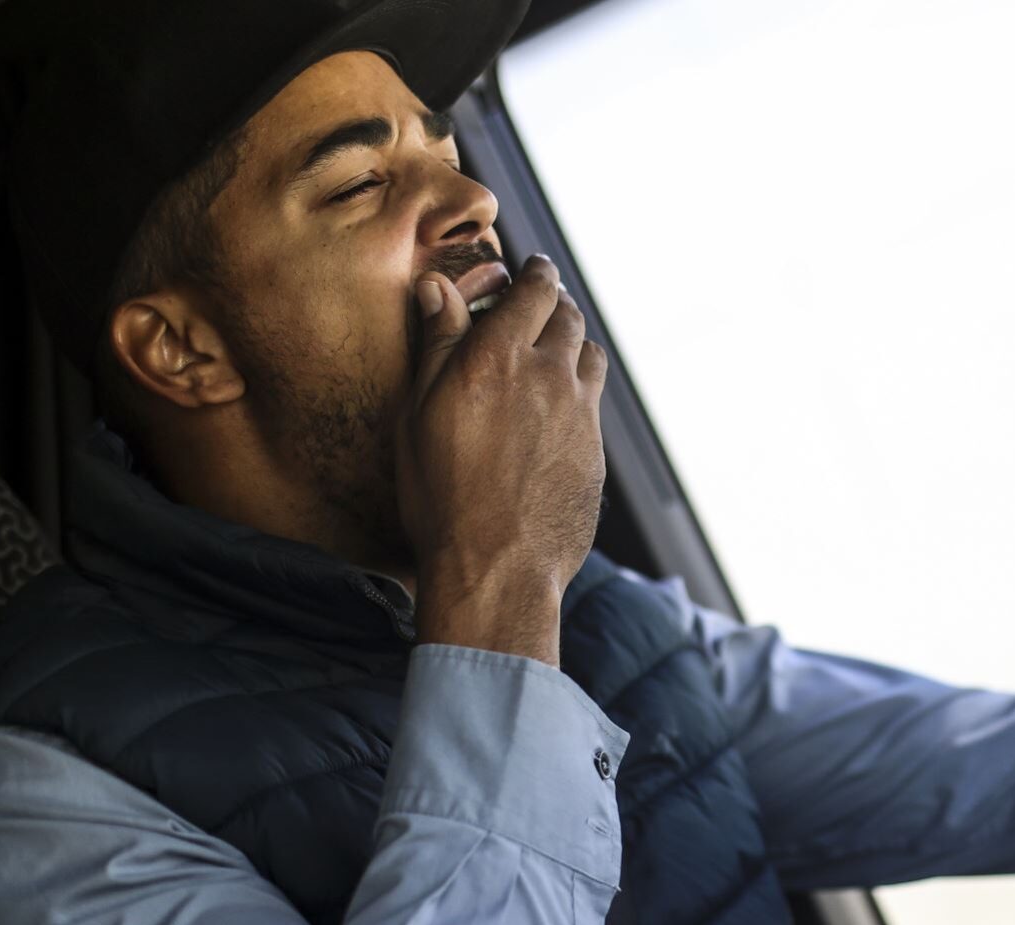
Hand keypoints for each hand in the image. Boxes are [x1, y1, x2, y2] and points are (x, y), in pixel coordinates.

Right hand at [398, 254, 608, 664]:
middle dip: (556, 304)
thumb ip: (435, 346)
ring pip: (590, 355)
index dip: (538, 273)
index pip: (535, 290)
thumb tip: (437, 288)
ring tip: (555, 352)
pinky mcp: (596, 450)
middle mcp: (549, 376)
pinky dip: (579, 391)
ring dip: (574, 344)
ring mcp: (580, 414)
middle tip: (542, 305)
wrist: (496, 566)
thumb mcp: (418, 415)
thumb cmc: (441, 495)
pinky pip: (594, 403)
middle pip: (568, 317)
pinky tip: (559, 409)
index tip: (536, 268)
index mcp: (498, 357)